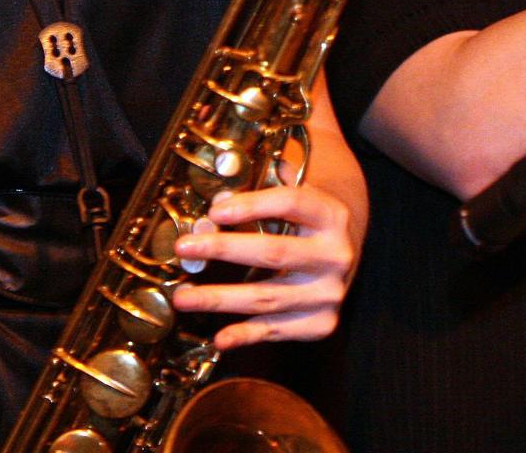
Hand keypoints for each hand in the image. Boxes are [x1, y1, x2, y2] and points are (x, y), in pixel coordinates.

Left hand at [166, 183, 355, 349]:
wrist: (342, 253)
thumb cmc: (307, 221)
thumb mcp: (297, 194)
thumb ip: (260, 189)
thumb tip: (215, 205)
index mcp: (331, 216)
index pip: (291, 204)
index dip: (252, 206)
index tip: (214, 211)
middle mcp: (335, 256)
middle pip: (274, 253)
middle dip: (224, 249)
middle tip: (185, 248)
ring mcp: (329, 294)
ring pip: (267, 298)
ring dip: (220, 298)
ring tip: (182, 297)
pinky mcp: (320, 323)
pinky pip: (275, 330)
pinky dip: (245, 335)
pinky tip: (219, 337)